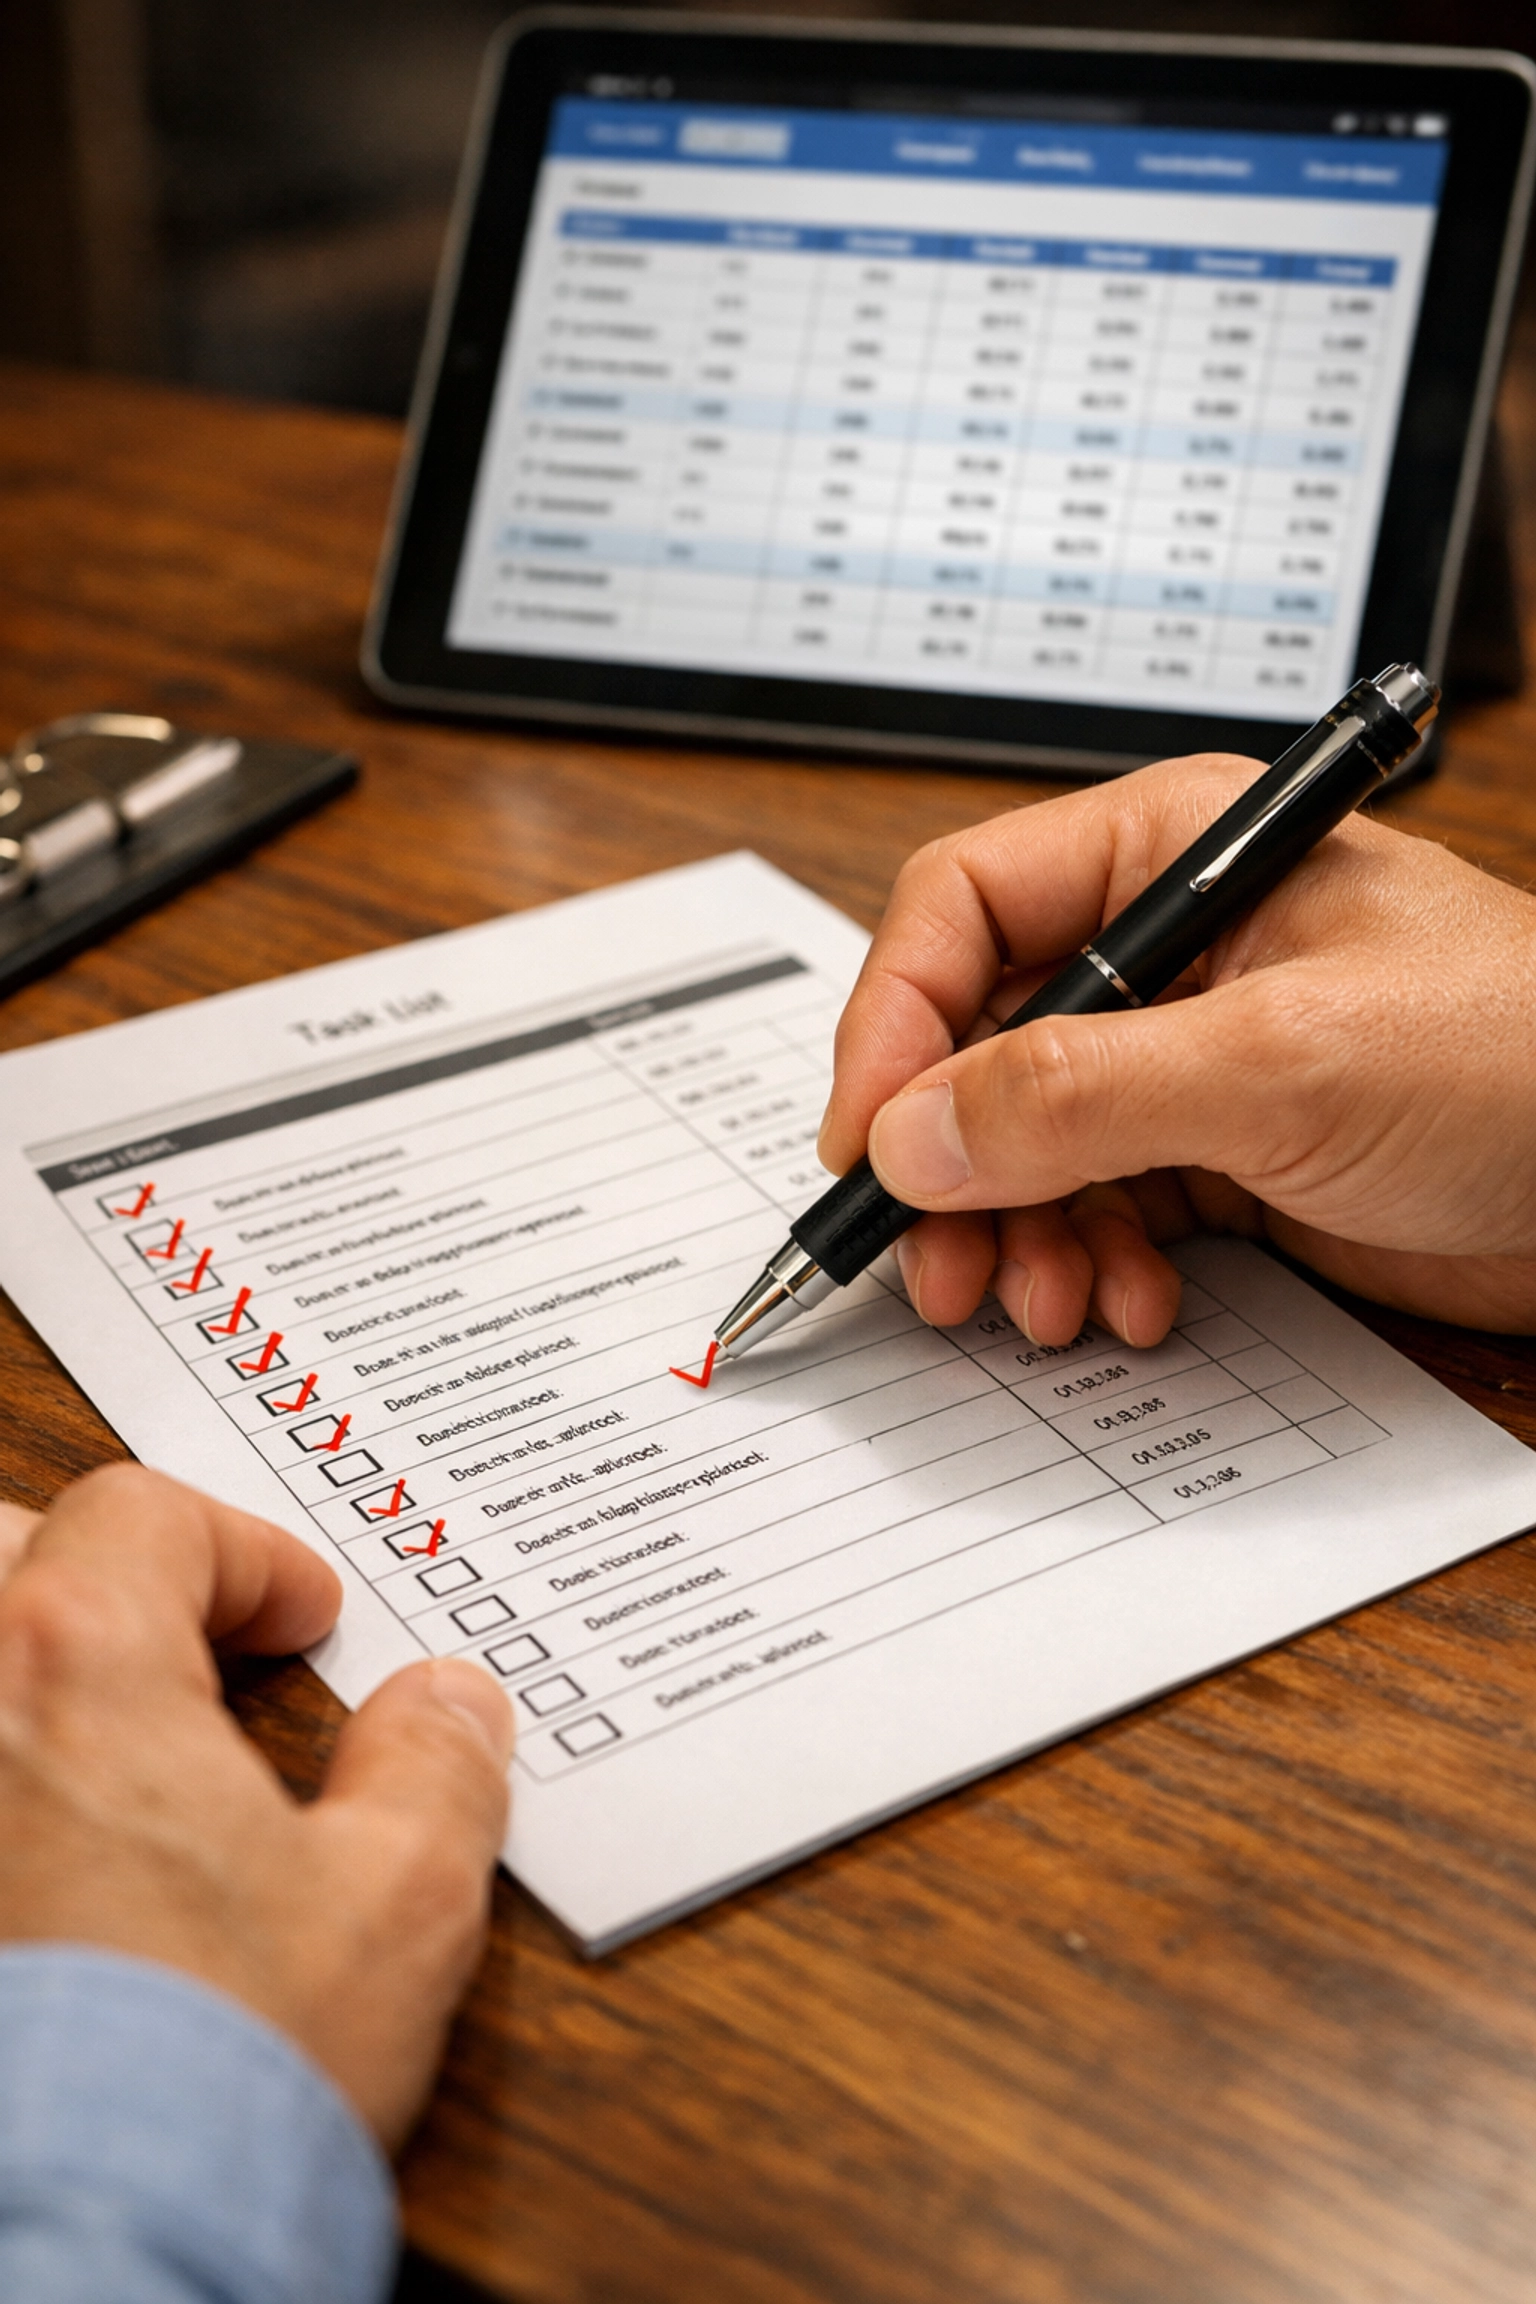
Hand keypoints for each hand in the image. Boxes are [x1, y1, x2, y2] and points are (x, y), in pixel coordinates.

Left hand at [0, 1465, 512, 2148]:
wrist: (70, 2254)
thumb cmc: (210, 2078)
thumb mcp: (395, 1907)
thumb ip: (435, 1771)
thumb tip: (451, 1706)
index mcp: (76, 1667)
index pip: (146, 1517)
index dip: (246, 1553)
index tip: (303, 1619)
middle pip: (10, 1556)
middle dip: (103, 1578)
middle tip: (192, 1648)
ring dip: (31, 1672)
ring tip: (111, 1742)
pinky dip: (3, 1780)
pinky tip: (50, 1853)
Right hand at [819, 751, 1535, 1342]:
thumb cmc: (1521, 1062)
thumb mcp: (1284, 1065)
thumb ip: (1081, 1094)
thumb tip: (910, 1137)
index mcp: (1177, 849)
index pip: (965, 907)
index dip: (894, 1023)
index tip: (867, 1145)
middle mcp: (1169, 946)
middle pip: (977, 1039)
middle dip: (951, 1161)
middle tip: (939, 1264)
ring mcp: (1189, 1056)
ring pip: (1024, 1139)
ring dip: (1016, 1232)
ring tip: (1048, 1303)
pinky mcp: (1219, 1155)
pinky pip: (1095, 1206)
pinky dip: (1089, 1264)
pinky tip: (1132, 1306)